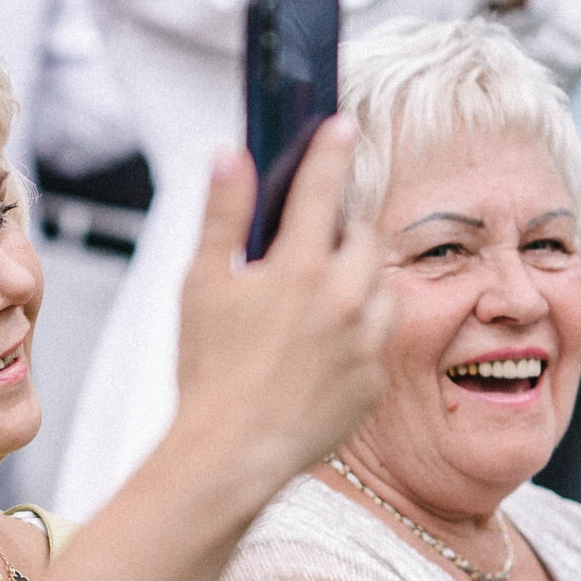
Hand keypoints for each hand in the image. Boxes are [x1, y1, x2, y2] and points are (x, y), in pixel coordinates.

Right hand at [173, 116, 394, 498]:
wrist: (232, 454)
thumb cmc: (208, 372)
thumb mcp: (201, 284)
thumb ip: (222, 215)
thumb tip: (229, 156)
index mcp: (299, 268)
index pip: (323, 188)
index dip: (330, 150)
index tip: (341, 126)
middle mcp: (343, 299)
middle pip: (363, 238)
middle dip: (342, 232)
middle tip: (310, 245)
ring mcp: (365, 342)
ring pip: (379, 287)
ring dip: (356, 280)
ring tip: (316, 301)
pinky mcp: (375, 381)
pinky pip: (378, 337)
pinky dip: (357, 331)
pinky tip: (321, 348)